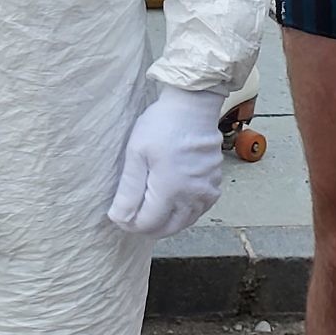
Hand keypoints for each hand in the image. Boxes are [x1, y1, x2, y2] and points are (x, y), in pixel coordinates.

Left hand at [108, 86, 227, 238]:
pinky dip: (185, 211)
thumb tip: (120, 219)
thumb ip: (129, 191)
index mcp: (171, 191)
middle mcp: (193, 197)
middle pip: (168, 229)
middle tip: (133, 213)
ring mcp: (207, 191)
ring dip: (167, 221)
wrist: (193, 105)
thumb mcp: (136, 154)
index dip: (130, 224)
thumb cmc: (162, 125)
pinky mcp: (215, 183)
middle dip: (148, 226)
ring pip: (185, 222)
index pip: (148, 225)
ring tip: (151, 207)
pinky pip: (199, 209)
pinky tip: (173, 200)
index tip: (120, 213)